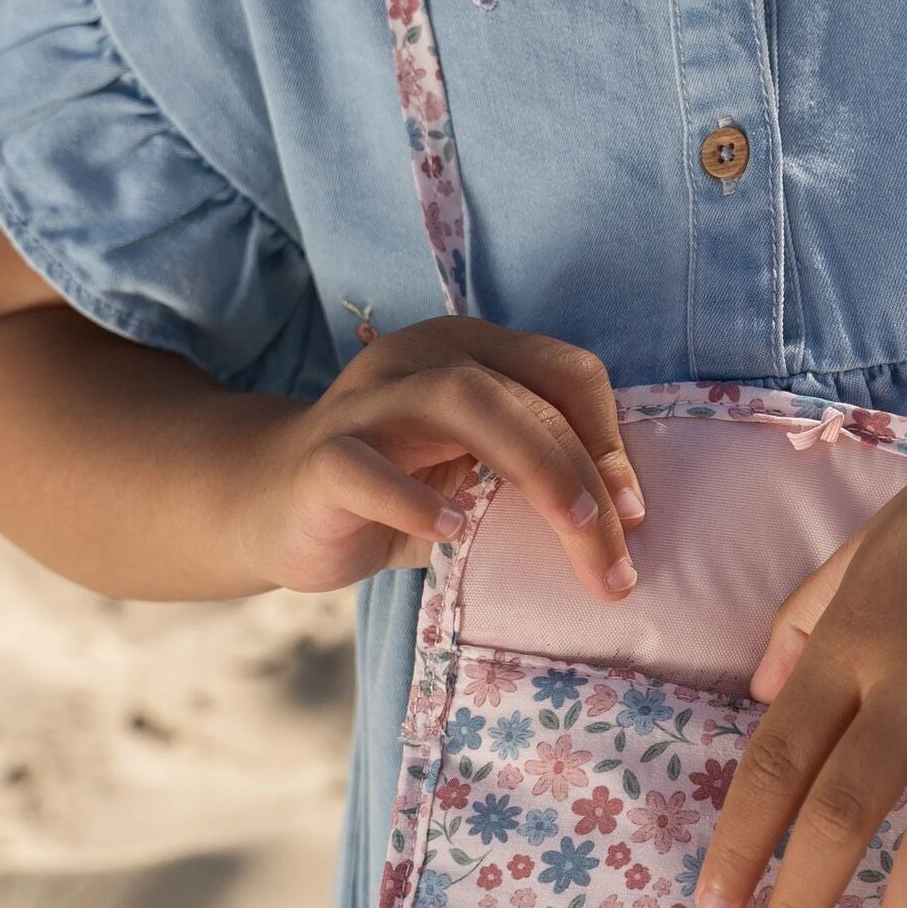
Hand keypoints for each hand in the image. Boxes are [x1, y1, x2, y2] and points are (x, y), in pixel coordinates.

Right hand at [228, 315, 647, 598]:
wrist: (273, 508)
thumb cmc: (396, 489)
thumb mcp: (477, 472)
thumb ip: (536, 473)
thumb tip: (627, 517)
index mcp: (471, 350)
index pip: (566, 371)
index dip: (611, 438)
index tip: (633, 515)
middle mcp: (421, 356)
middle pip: (524, 395)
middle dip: (585, 476)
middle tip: (616, 557)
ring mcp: (367, 401)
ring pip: (460, 401)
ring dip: (531, 465)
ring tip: (568, 527)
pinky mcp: (320, 456)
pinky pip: (365, 468)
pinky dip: (413, 499)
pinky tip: (449, 533)